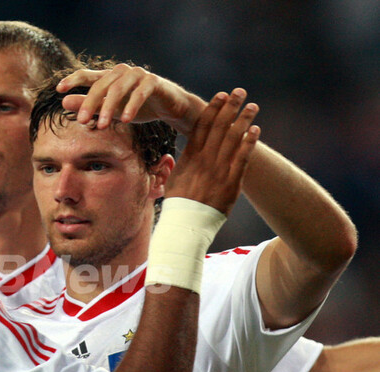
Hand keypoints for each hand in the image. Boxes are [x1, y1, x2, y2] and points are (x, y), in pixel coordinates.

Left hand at [57, 63, 203, 134]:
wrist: (170, 107)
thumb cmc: (137, 107)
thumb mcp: (110, 110)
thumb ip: (89, 106)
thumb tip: (64, 102)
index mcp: (109, 77)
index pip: (87, 75)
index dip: (72, 80)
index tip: (58, 89)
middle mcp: (121, 72)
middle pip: (100, 84)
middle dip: (89, 103)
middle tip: (81, 121)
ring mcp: (138, 75)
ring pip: (118, 88)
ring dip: (109, 108)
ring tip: (101, 126)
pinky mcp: (153, 82)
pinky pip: (140, 92)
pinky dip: (132, 106)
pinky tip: (126, 120)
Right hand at [166, 89, 259, 215]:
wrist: (187, 222)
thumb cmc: (179, 202)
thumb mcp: (173, 179)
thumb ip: (180, 163)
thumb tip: (180, 155)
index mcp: (190, 156)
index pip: (202, 126)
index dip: (212, 109)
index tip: (220, 95)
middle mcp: (205, 160)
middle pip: (219, 127)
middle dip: (229, 107)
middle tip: (239, 92)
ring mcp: (219, 170)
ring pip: (232, 139)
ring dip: (243, 119)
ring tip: (252, 106)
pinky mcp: (231, 182)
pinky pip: (242, 158)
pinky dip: (249, 143)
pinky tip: (255, 129)